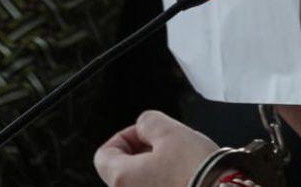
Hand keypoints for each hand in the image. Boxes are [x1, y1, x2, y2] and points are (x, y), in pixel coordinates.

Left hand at [94, 110, 218, 185]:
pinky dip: (168, 180)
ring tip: (182, 159)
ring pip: (143, 180)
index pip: (103, 154)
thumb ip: (148, 121)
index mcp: (121, 178)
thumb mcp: (170, 131)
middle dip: (144, 150)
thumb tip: (144, 126)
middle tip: (167, 142)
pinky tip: (187, 174)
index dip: (125, 135)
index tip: (146, 131)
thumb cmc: (196, 170)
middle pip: (123, 168)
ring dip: (157, 165)